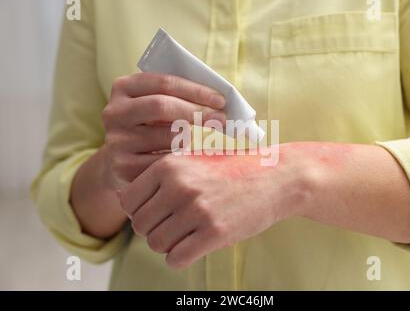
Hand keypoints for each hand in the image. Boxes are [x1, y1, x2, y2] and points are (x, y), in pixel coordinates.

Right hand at [101, 72, 225, 186]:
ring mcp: (116, 140)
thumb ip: (179, 96)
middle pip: (161, 106)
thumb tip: (219, 101)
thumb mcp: (157, 104)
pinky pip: (164, 162)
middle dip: (196, 112)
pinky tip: (190, 158)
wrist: (124, 159)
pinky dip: (182, 159)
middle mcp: (114, 112)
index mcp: (123, 87)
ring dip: (193, 137)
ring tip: (205, 139)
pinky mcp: (123, 166)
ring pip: (166, 136)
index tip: (221, 100)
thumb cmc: (151, 126)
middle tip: (221, 119)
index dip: (196, 90)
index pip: (164, 83)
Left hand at [119, 147, 310, 268]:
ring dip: (168, 244)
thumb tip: (123, 200)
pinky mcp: (215, 233)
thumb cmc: (232, 169)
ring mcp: (197, 210)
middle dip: (153, 229)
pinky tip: (196, 245)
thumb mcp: (193, 161)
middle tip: (175, 226)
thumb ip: (160, 178)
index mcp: (169, 166)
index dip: (139, 211)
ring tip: (187, 235)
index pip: (127, 200)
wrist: (276, 176)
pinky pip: (176, 258)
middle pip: (140, 224)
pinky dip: (181, 257)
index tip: (158, 213)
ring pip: (156, 243)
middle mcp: (179, 186)